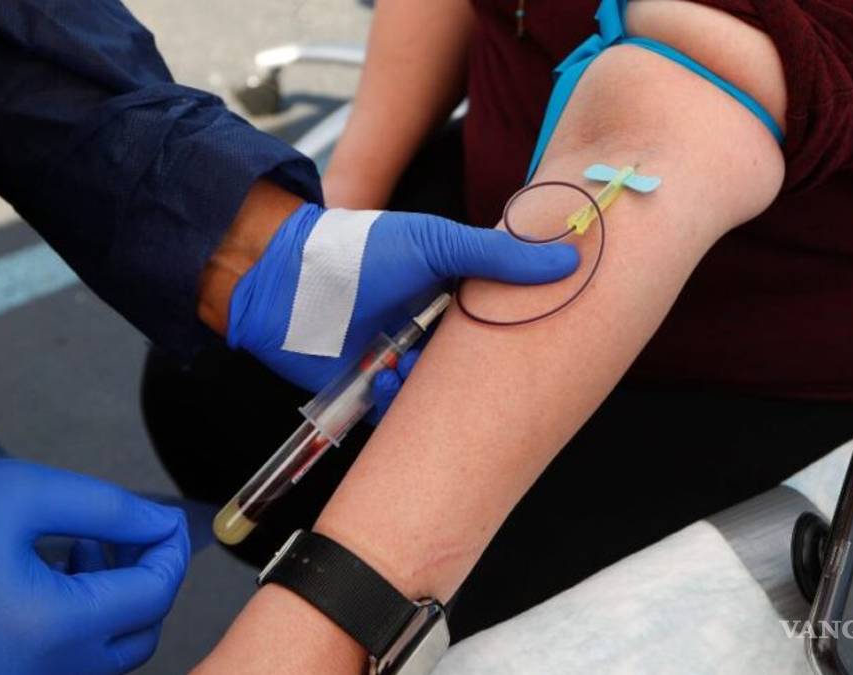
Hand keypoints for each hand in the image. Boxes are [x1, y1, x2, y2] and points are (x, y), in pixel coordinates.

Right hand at [0, 460, 189, 674]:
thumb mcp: (17, 493)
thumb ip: (106, 506)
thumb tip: (162, 523)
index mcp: (56, 631)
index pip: (154, 595)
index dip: (170, 550)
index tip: (164, 519)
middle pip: (137, 636)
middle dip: (143, 579)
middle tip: (116, 532)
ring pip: (99, 659)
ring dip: (106, 604)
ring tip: (77, 548)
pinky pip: (56, 669)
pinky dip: (69, 630)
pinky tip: (41, 582)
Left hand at [227, 203, 578, 404]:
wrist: (286, 280)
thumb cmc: (359, 252)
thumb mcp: (437, 243)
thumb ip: (499, 257)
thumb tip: (567, 259)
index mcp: (446, 293)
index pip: (494, 322)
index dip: (515, 335)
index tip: (539, 344)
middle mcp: (425, 329)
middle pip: (469, 367)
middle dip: (479, 378)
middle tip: (489, 380)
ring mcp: (396, 359)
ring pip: (434, 395)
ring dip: (428, 388)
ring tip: (409, 363)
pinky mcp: (367, 388)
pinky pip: (396, 414)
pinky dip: (394, 402)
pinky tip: (384, 377)